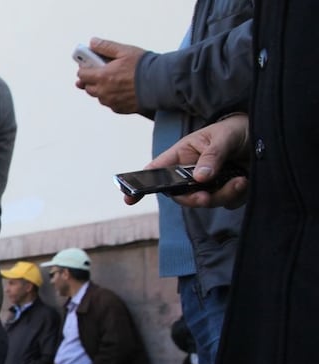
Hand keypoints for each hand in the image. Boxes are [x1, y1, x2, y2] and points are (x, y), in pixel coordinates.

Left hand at [75, 38, 144, 113]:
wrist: (161, 83)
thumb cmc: (144, 66)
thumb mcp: (124, 51)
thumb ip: (106, 47)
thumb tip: (93, 42)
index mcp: (103, 76)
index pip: (82, 74)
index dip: (84, 68)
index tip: (88, 64)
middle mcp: (104, 91)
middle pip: (88, 87)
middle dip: (91, 79)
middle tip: (100, 71)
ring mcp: (111, 101)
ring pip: (98, 96)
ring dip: (100, 89)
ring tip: (112, 80)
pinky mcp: (119, 108)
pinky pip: (109, 103)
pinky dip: (111, 96)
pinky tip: (120, 89)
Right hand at [124, 113, 250, 208]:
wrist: (266, 134)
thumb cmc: (236, 129)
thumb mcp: (222, 137)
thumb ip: (211, 157)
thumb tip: (199, 179)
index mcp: (181, 156)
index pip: (154, 172)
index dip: (140, 186)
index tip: (129, 198)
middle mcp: (190, 173)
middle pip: (180, 196)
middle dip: (194, 199)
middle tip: (206, 196)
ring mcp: (207, 184)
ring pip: (206, 201)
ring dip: (222, 195)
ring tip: (240, 180)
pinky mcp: (225, 191)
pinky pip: (226, 203)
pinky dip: (236, 195)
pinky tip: (245, 180)